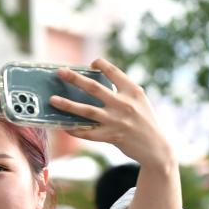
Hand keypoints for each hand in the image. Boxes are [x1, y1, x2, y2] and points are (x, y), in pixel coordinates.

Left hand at [52, 59, 174, 170]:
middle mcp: (123, 104)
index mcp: (133, 91)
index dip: (102, 65)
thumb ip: (122, 91)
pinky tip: (63, 125)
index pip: (114, 72)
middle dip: (75, 79)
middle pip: (94, 88)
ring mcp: (116, 121)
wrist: (156, 146)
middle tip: (60, 72)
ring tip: (52, 99)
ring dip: (67, 104)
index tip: (92, 62)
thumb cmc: (145, 120)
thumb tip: (96, 84)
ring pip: (86, 110)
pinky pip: (87, 132)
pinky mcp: (110, 136)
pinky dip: (74, 129)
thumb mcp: (139, 100)